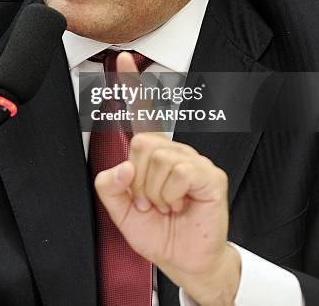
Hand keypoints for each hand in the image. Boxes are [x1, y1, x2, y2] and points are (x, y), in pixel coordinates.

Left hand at [94, 52, 240, 304]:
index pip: (143, 115)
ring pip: (158, 157)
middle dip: (137, 180)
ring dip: (153, 192)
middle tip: (149, 201)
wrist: (183, 259)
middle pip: (141, 143)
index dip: (131, 86)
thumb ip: (110, 187)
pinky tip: (179, 204)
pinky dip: (170, 194)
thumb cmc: (158, 232)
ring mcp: (193, 160)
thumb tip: (121, 166)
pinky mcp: (208, 175)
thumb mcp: (121, 212)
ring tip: (165, 206)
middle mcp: (174, 151)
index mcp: (154, 155)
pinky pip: (178, 171)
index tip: (122, 59)